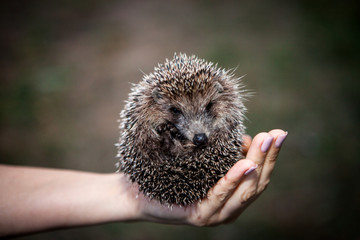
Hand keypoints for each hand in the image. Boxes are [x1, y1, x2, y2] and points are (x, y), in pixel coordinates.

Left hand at [137, 129, 287, 225]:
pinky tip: (244, 165)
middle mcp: (229, 207)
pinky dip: (232, 180)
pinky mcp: (200, 216)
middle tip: (276, 135)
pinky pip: (219, 196)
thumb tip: (245, 138)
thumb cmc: (173, 174)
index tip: (279, 134)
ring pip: (244, 191)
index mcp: (233, 194)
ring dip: (257, 165)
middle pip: (257, 184)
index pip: (260, 175)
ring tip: (264, 143)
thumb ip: (225, 154)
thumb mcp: (205, 161)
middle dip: (268, 158)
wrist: (139, 193)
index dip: (272, 156)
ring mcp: (216, 214)